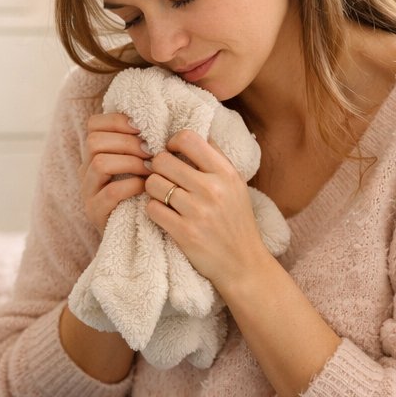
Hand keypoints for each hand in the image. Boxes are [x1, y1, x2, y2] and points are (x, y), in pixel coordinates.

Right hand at [79, 112, 150, 233]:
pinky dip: (131, 185)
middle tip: (151, 151)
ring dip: (130, 162)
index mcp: (95, 152)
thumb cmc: (145, 191)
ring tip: (150, 168)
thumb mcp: (141, 163)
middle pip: (94, 141)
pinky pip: (110, 191)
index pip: (94, 124)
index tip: (142, 127)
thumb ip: (144, 143)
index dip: (117, 121)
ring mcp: (88, 191)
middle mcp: (86, 169)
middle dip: (127, 142)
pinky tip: (146, 187)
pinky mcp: (94, 212)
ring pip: (99, 162)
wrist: (138, 234)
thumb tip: (165, 121)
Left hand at [143, 129, 269, 291]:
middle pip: (163, 160)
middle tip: (164, 178)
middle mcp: (212, 189)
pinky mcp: (184, 232)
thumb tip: (190, 133)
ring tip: (164, 197)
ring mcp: (197, 211)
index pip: (188, 138)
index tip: (172, 154)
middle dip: (158, 168)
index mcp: (226, 173)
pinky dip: (154, 210)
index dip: (172, 143)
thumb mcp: (235, 184)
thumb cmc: (236, 221)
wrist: (243, 264)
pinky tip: (164, 213)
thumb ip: (215, 158)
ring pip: (153, 184)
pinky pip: (152, 208)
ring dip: (154, 190)